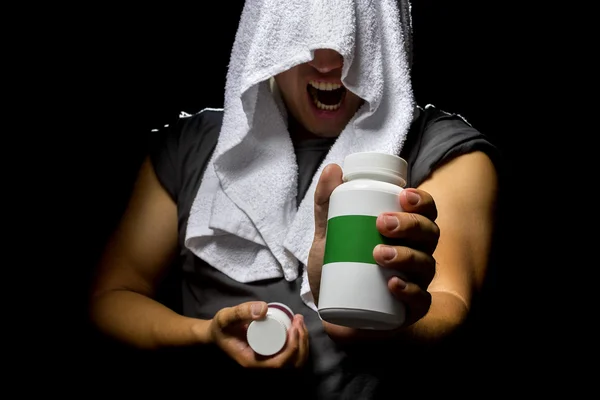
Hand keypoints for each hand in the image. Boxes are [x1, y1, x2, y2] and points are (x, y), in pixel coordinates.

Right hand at [209, 301, 308, 367]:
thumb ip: (240, 312)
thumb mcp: (225, 317)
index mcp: (253, 361)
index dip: (292, 347)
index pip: (280, 362)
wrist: (216, 332)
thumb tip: (264, 309)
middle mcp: (263, 365)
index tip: (294, 327)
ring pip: (295, 359)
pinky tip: (297, 326)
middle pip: (292, 362)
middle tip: (298, 320)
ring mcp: (269, 360)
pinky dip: (299, 341)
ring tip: (299, 321)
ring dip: (302, 341)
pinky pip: (292, 353)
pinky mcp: (272, 353)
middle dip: (301, 342)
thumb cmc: (220, 328)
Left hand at [307, 163, 438, 340]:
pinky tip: (393, 284)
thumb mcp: (330, 235)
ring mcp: (417, 282)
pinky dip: (409, 291)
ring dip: (406, 256)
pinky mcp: (409, 310)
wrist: (333, 312)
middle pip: (430, 234)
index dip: (421, 201)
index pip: (425, 211)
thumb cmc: (340, 268)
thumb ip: (328, 205)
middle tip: (382, 223)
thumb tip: (333, 168)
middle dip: (410, 225)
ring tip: (379, 254)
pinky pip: (420, 300)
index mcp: (406, 232)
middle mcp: (418, 254)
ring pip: (426, 264)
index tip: (403, 195)